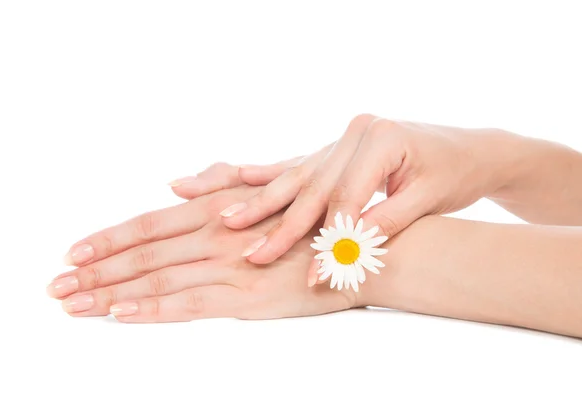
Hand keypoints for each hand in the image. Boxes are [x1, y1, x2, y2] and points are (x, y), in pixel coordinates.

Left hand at [48, 186, 356, 321]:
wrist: (360, 246)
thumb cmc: (314, 216)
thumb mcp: (269, 184)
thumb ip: (222, 180)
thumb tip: (175, 182)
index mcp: (218, 207)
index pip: (150, 223)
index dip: (107, 238)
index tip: (72, 253)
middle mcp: (217, 233)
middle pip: (143, 253)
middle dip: (95, 270)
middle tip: (56, 286)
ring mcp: (230, 265)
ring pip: (157, 279)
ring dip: (111, 292)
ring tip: (73, 304)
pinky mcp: (249, 296)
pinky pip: (191, 304)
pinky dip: (153, 310)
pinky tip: (122, 315)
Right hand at [169, 115, 511, 285]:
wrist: (470, 150)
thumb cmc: (454, 174)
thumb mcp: (426, 199)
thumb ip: (381, 223)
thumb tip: (340, 252)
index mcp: (380, 136)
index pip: (344, 198)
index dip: (329, 240)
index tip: (316, 275)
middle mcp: (356, 131)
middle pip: (312, 187)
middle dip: (282, 225)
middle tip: (252, 253)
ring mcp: (343, 137)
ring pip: (298, 176)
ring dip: (263, 202)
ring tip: (228, 219)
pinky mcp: (338, 147)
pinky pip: (300, 163)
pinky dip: (270, 174)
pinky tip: (240, 176)